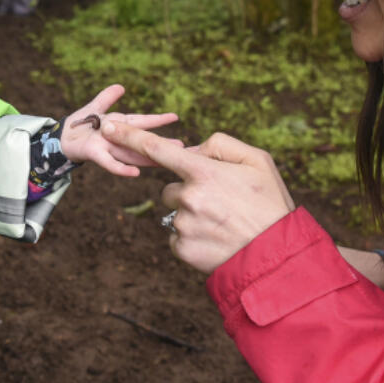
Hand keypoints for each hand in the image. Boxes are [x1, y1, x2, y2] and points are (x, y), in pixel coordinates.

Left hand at [58, 84, 178, 175]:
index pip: (142, 121)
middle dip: (161, 144)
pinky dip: (122, 168)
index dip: (157, 120)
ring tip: (167, 161)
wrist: (59, 137)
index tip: (175, 116)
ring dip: (149, 158)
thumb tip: (121, 86)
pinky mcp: (95, 154)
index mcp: (119, 125)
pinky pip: (110, 163)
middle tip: (182, 146)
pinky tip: (136, 173)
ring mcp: (108, 147)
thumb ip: (106, 98)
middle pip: (142, 142)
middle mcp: (117, 138)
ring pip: (132, 154)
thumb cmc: (78, 125)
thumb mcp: (93, 108)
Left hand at [101, 121, 294, 272]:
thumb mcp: (258, 161)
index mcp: (204, 171)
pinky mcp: (181, 248)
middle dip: (188, 192)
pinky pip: (176, 236)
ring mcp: (183, 224)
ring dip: (191, 215)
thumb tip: (193, 149)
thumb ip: (222, 145)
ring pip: (175, 212)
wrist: (276, 255)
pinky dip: (191, 237)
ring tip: (222, 224)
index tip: (107, 127)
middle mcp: (188, 197)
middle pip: (170, 187)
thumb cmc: (270, 204)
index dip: (129, 136)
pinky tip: (215, 239)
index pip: (156, 149)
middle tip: (221, 204)